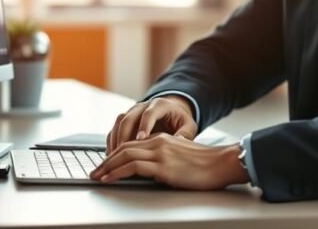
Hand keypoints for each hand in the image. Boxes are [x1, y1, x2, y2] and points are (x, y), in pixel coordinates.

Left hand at [91, 134, 248, 189]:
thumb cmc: (206, 164)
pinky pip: (133, 167)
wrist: (222, 163)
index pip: (131, 144)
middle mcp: (158, 142)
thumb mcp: (181, 156)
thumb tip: (149, 171)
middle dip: (106, 161)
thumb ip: (164, 158)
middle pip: (124, 148)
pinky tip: (111, 178)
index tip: (104, 165)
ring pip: (124, 156)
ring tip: (97, 176)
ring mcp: (160, 154)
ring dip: (107, 167)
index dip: (115, 155)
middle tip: (94, 171)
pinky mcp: (164, 167)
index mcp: (162, 139)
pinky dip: (118, 172)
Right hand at [106, 95, 198, 153]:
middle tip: (123, 152)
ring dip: (116, 139)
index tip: (141, 139)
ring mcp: (133, 112)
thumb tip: (179, 142)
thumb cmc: (180, 120)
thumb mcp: (188, 125)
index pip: (149, 113)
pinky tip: (112, 154)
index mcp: (160, 105)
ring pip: (119, 122)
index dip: (144, 126)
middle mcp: (143, 106)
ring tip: (115, 156)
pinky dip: (112, 141)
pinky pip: (115, 128)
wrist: (172, 111)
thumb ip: (185, 134)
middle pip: (129, 117)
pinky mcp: (126, 120)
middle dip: (124, 135)